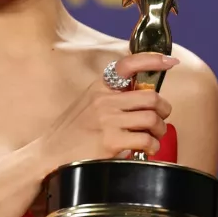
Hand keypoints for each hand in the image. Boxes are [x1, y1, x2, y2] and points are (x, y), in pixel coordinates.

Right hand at [37, 53, 178, 170]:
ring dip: (159, 130)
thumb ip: (111, 99)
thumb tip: (143, 98)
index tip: (170, 61)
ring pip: (152, 119)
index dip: (152, 61)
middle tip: (161, 120)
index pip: (128, 65)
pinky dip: (152, 147)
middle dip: (164, 110)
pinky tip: (146, 150)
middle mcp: (104, 100)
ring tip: (153, 138)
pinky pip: (145, 140)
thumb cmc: (70, 133)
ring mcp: (107, 120)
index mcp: (99, 88)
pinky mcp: (110, 141)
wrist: (48, 155)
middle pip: (151, 97)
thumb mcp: (87, 105)